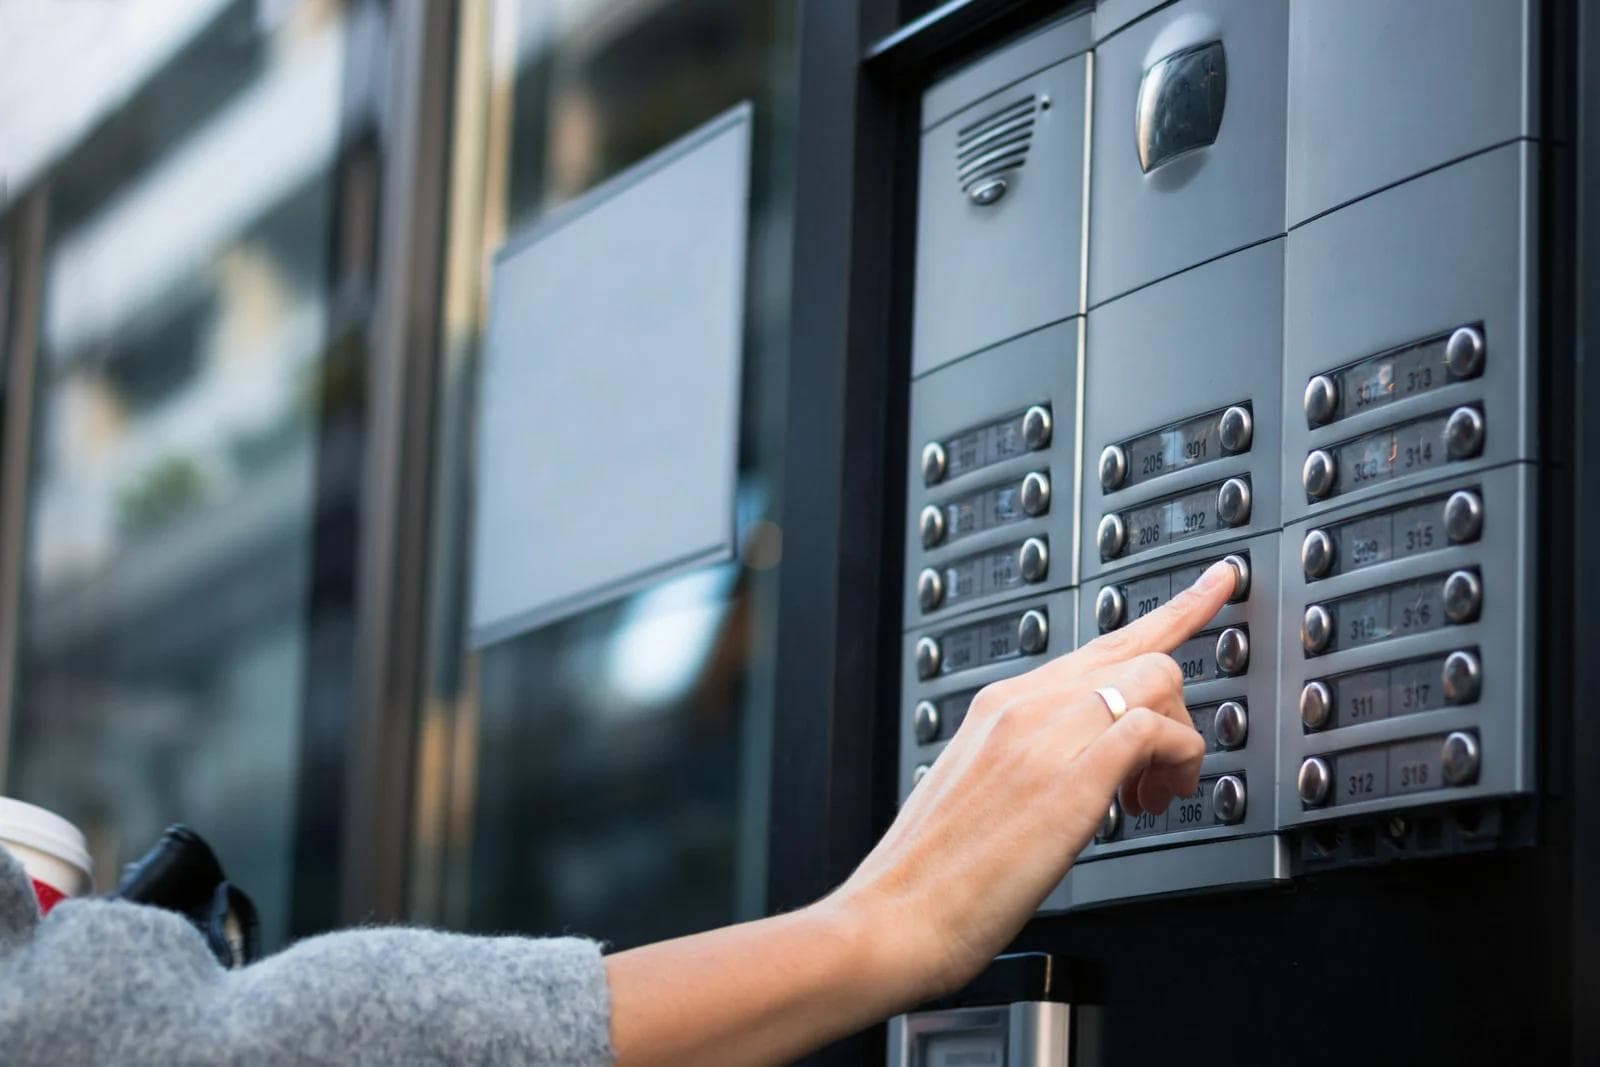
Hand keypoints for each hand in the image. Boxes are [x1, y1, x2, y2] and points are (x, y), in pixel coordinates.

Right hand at [829, 560, 1237, 1004]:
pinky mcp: (1070, 775)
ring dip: (1178, 740)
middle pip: (1139, 652)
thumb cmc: (932, 873)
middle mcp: (1024, 703)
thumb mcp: (979, 790)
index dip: (1173, 611)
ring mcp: (1045, 733)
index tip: (1215, 583)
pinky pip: (1153, 729)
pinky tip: (1151, 800)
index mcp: (1000, 704)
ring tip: (1152, 800)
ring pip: (1155, 681)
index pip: (1100, 643)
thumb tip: (1085, 769)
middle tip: (1173, 765)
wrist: (896, 916)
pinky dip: (1174, 760)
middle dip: (1179, 704)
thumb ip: (1032, 759)